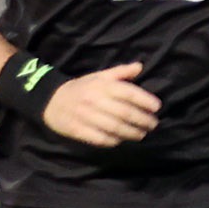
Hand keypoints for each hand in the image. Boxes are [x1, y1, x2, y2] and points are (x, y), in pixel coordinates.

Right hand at [41, 61, 158, 145]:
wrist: (51, 100)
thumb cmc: (82, 88)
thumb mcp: (99, 76)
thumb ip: (120, 72)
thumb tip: (140, 66)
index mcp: (101, 85)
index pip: (128, 93)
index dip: (145, 100)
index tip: (157, 107)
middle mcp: (94, 100)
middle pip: (125, 113)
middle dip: (143, 120)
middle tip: (153, 124)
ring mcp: (85, 116)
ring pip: (115, 127)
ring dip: (132, 133)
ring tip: (142, 134)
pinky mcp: (78, 130)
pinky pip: (100, 138)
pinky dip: (114, 141)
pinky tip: (122, 140)